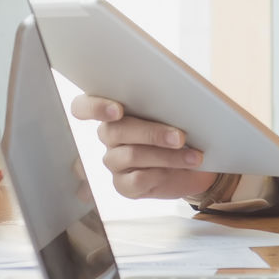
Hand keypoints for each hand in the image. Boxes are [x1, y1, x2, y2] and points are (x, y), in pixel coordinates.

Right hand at [69, 94, 214, 198]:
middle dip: (150, 133)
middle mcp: (108, 135)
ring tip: (193, 156)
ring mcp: (114, 162)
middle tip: (180, 136)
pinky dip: (161, 173)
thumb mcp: (174, 109)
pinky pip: (137, 179)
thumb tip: (170, 92)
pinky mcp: (124, 185)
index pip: (82, 107)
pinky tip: (179, 170)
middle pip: (114, 132)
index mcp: (111, 110)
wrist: (196, 160)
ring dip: (166, 155)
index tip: (118, 110)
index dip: (94, 108)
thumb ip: (161, 99)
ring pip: (131, 155)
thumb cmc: (182, 127)